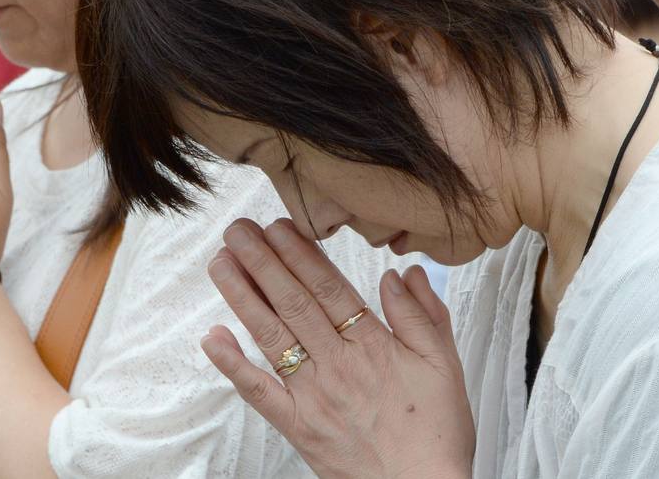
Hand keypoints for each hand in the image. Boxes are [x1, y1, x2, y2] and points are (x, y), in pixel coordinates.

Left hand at [201, 218, 474, 478]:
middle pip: (294, 302)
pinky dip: (233, 365)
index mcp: (374, 345)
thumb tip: (401, 274)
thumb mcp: (446, 364)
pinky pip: (259, 392)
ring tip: (221, 262)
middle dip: (263, 261)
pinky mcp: (298, 427)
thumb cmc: (436, 431)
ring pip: (271, 336)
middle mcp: (338, 365)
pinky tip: (212, 337)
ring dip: (243, 296)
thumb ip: (423, 315)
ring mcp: (313, 396)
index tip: (279, 225)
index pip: (329, 288)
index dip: (301, 254)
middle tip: (237, 230)